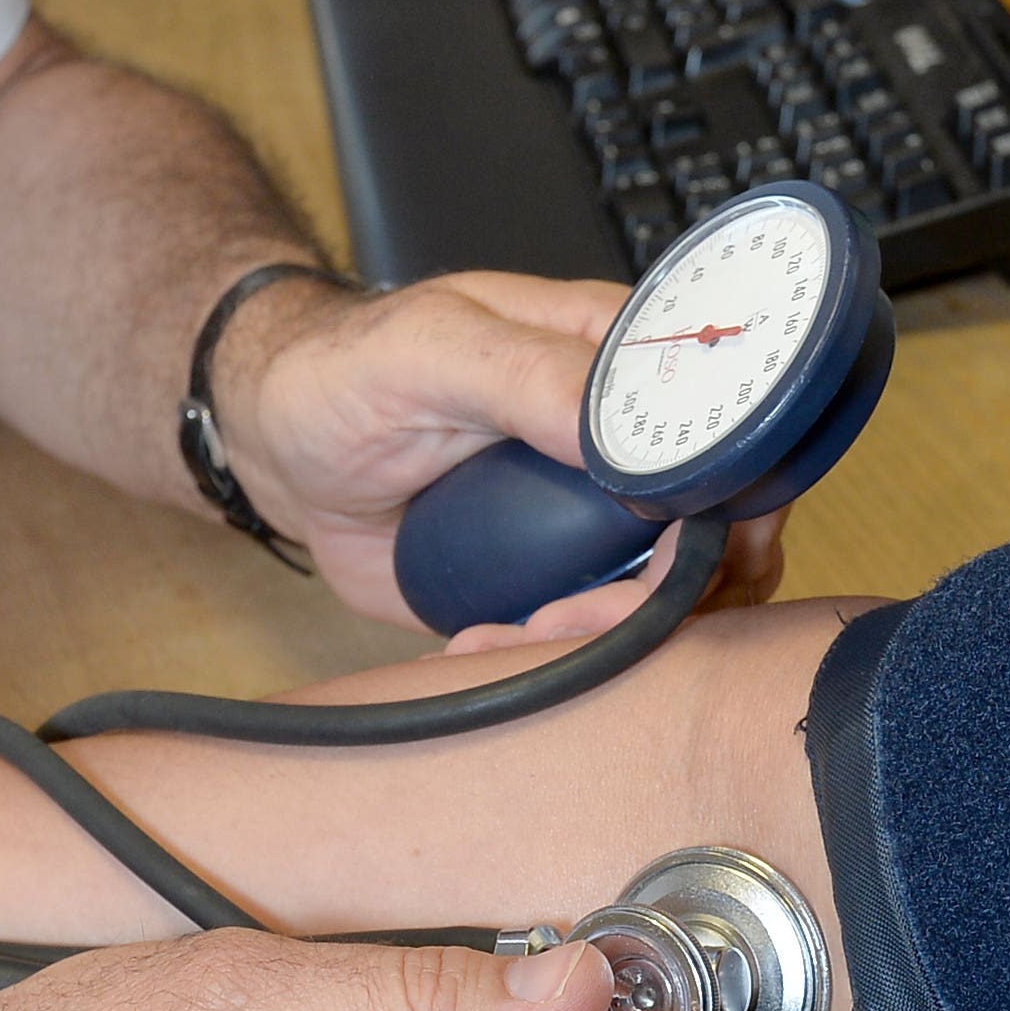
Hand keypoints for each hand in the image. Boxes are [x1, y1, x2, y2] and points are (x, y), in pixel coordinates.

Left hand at [217, 270, 787, 631]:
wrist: (278, 445)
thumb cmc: (345, 369)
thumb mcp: (427, 350)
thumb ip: (525, 371)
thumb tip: (622, 424)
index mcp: (622, 364)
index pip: (731, 431)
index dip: (727, 500)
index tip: (671, 550)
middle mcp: (627, 445)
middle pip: (722, 533)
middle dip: (666, 594)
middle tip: (566, 612)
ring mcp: (596, 520)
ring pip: (668, 599)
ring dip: (607, 636)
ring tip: (515, 632)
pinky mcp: (554, 579)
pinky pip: (595, 635)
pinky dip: (556, 660)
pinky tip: (482, 647)